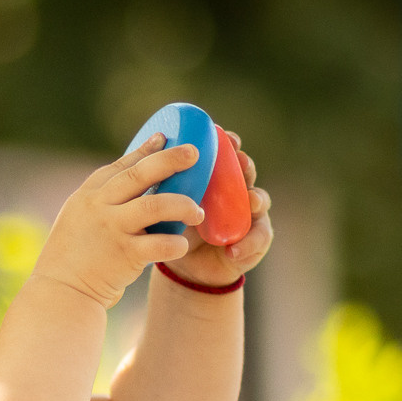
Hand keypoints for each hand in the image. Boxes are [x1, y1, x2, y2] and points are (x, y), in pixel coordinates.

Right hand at [34, 135, 206, 308]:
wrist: (60, 292)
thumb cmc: (72, 259)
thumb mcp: (78, 220)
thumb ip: (101, 203)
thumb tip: (131, 185)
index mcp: (88, 196)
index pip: (121, 166)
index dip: (145, 150)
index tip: (165, 138)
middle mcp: (99, 207)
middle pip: (140, 175)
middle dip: (169, 160)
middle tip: (193, 153)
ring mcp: (112, 229)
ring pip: (155, 205)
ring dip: (182, 204)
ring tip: (198, 212)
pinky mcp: (124, 255)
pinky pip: (158, 244)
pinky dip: (174, 244)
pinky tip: (182, 245)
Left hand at [159, 132, 272, 290]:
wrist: (183, 266)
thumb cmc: (173, 228)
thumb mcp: (165, 205)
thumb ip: (161, 185)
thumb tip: (143, 155)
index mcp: (214, 178)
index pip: (225, 155)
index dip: (227, 143)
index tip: (221, 134)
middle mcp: (234, 192)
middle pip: (246, 173)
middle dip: (246, 165)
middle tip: (241, 161)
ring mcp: (247, 215)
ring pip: (259, 201)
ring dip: (256, 199)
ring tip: (251, 201)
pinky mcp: (252, 242)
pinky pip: (258, 240)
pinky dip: (247, 244)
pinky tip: (233, 250)